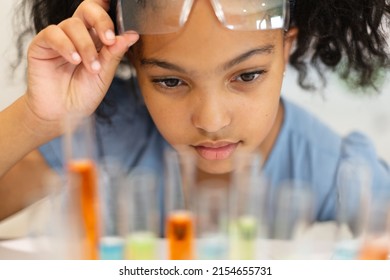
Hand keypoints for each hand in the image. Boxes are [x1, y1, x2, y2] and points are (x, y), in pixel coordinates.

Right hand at [26, 0, 138, 124]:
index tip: (120, 22)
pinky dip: (66, 45)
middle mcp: (77, 35)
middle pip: (87, 9)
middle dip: (101, 21)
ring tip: (92, 68)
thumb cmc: (84, 96)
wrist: (64, 115)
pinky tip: (74, 61)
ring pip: (73, 24)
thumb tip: (131, 35)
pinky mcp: (41, 46)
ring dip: (86, 46)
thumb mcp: (105, 75)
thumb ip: (115, 53)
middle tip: (108, 40)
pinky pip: (53, 34)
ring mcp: (59, 39)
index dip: (108, 13)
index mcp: (95, 39)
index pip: (101, 15)